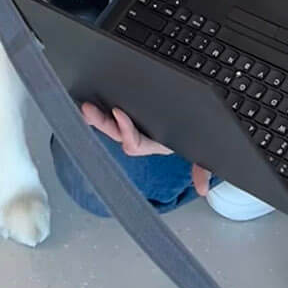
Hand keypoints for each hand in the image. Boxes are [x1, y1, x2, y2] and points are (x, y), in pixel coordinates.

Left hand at [80, 101, 211, 193]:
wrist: (190, 126)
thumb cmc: (190, 137)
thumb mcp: (198, 152)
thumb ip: (200, 169)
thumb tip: (203, 189)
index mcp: (152, 143)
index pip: (133, 142)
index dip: (125, 130)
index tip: (118, 112)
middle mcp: (139, 134)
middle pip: (115, 132)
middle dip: (101, 122)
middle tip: (88, 109)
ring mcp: (131, 122)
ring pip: (109, 122)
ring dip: (96, 116)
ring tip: (84, 106)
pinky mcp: (127, 109)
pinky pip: (110, 112)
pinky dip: (99, 108)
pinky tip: (86, 99)